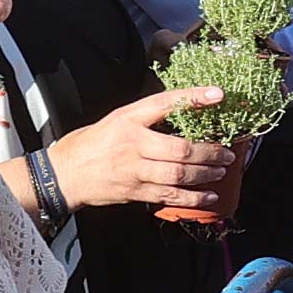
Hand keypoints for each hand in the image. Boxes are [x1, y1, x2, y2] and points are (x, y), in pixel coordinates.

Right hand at [46, 86, 245, 218]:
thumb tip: (186, 109)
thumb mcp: (117, 119)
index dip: (193, 97)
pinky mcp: (134, 192)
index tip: (218, 94)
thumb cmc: (93, 143)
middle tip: (228, 152)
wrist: (64, 173)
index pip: (164, 103)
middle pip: (180, 149)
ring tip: (221, 170)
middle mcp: (132, 144)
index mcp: (128, 120)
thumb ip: (148, 116)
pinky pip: (170, 196)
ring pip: (178, 174)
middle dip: (210, 152)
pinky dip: (193, 198)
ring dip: (206, 174)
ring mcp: (134, 171)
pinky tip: (209, 196)